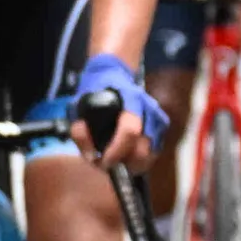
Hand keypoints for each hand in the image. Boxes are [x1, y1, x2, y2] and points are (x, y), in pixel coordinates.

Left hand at [73, 53, 161, 167]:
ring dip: (132, 164)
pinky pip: (153, 153)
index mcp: (131, 99)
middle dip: (124, 162)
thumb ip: (79, 131)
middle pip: (143, 149)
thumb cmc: (95, 93)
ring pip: (150, 155)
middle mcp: (150, 109)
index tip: (103, 160)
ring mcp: (158, 119)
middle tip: (107, 162)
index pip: (130, 131)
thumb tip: (92, 158)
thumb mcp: (78, 106)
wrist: (114, 77)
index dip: (116, 151)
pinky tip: (125, 154)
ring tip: (115, 158)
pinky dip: (139, 160)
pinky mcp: (161, 128)